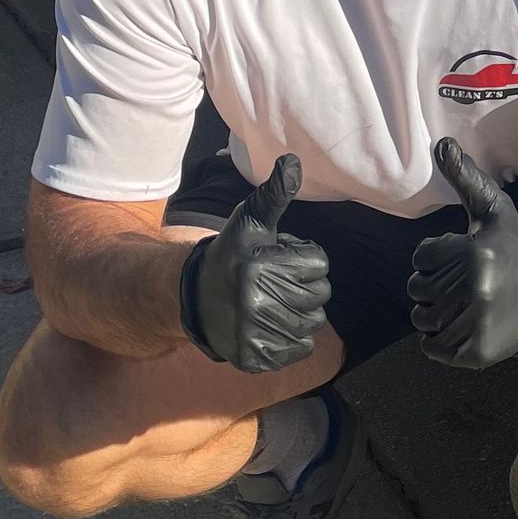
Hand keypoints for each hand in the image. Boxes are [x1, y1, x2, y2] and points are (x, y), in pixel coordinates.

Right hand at [179, 154, 331, 371]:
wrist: (196, 298)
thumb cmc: (232, 254)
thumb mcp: (251, 222)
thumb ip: (275, 194)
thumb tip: (292, 160)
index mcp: (259, 266)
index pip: (320, 264)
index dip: (303, 258)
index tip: (279, 259)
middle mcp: (256, 302)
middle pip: (320, 295)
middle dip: (304, 285)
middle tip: (275, 282)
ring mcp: (255, 334)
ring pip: (314, 323)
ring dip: (300, 312)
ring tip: (273, 302)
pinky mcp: (256, 358)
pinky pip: (302, 349)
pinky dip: (293, 338)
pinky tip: (270, 324)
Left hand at [409, 139, 517, 371]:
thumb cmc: (513, 247)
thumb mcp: (493, 209)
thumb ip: (466, 178)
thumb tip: (442, 143)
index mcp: (476, 255)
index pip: (420, 259)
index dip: (436, 258)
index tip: (459, 258)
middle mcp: (477, 291)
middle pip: (418, 290)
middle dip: (433, 285)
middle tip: (461, 282)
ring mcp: (477, 324)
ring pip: (422, 320)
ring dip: (435, 313)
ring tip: (461, 304)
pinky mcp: (477, 352)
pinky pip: (432, 348)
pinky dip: (440, 340)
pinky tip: (462, 324)